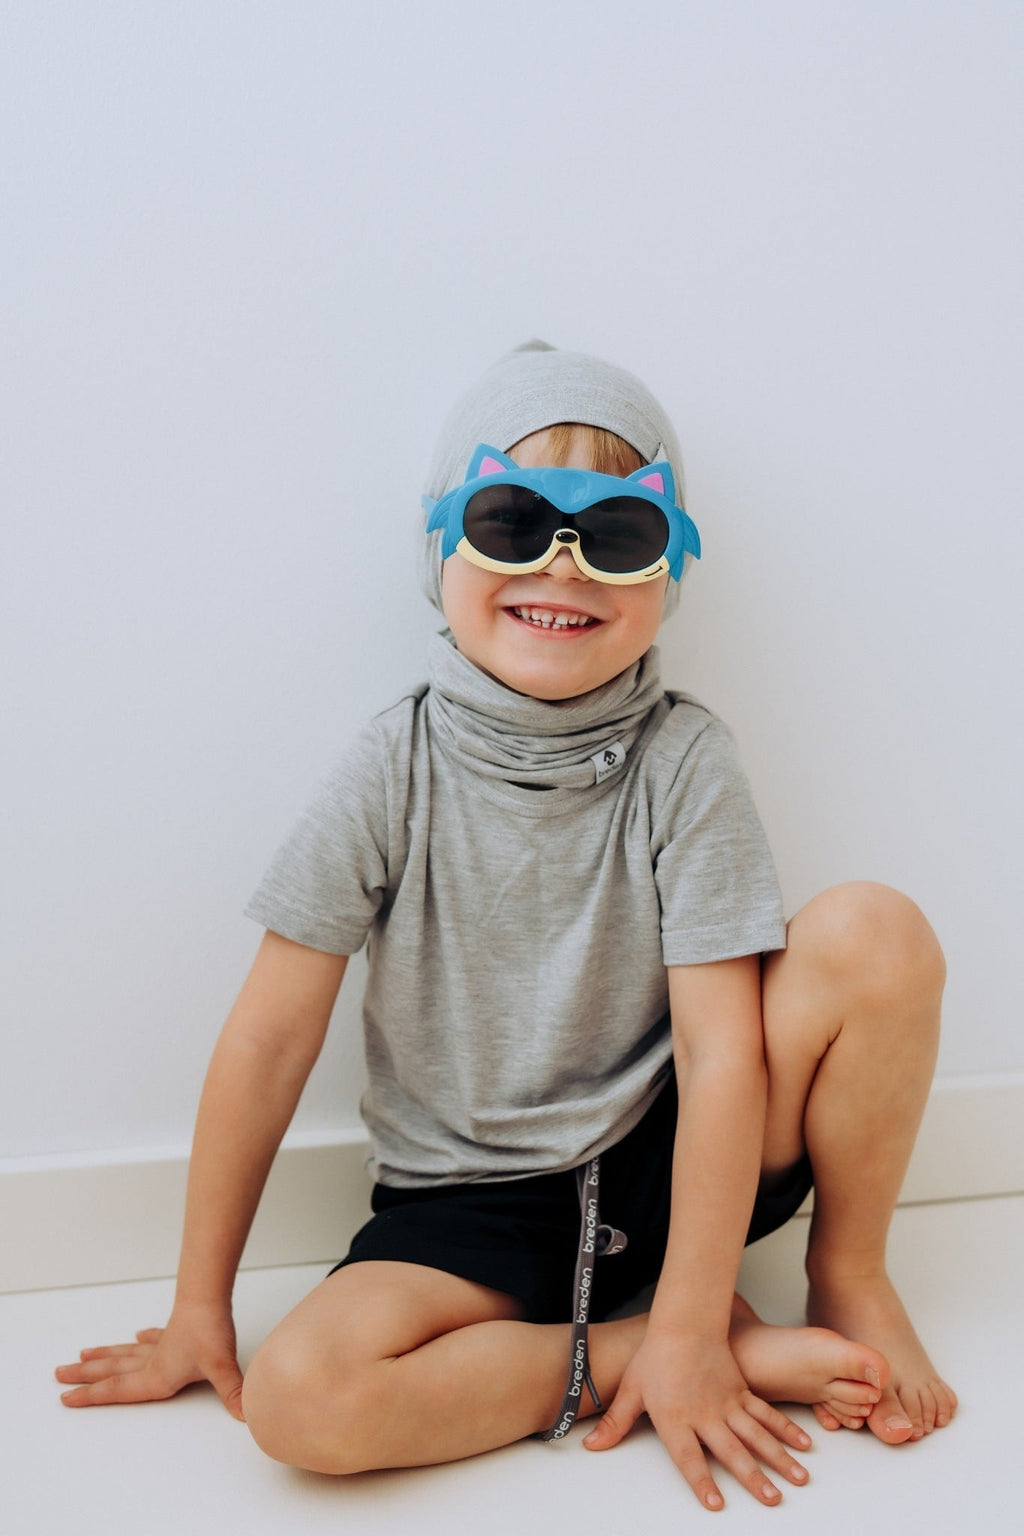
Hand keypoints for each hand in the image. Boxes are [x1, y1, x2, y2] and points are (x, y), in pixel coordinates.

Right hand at [54, 1301, 244, 1419]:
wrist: (210, 1296)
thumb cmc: (210, 1331)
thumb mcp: (221, 1367)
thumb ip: (233, 1394)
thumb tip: (251, 1417)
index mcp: (156, 1376)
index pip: (117, 1391)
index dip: (91, 1397)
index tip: (65, 1397)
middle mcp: (152, 1361)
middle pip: (111, 1370)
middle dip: (85, 1376)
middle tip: (58, 1374)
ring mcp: (161, 1344)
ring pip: (125, 1353)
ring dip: (103, 1356)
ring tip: (82, 1356)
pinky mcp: (174, 1330)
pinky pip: (152, 1338)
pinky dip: (142, 1339)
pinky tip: (137, 1336)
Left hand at [583, 1331, 810, 1510]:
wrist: (683, 1321)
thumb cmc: (655, 1355)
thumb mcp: (631, 1390)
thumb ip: (615, 1423)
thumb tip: (591, 1445)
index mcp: (676, 1418)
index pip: (689, 1457)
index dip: (701, 1481)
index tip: (715, 1504)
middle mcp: (705, 1414)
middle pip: (733, 1452)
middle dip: (754, 1479)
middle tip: (773, 1500)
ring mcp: (728, 1403)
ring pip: (757, 1435)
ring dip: (779, 1458)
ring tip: (800, 1479)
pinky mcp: (741, 1391)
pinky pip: (766, 1414)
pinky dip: (785, 1430)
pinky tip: (803, 1446)